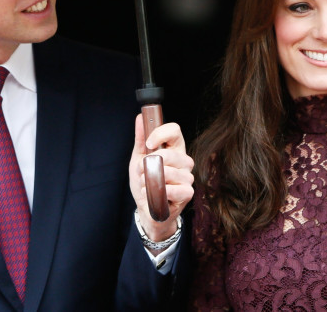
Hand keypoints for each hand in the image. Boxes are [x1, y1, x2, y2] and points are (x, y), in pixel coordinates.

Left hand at [129, 114, 193, 243]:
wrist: (146, 209)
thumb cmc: (145, 182)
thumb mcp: (138, 159)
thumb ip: (141, 139)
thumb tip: (139, 117)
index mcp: (174, 149)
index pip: (175, 130)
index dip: (161, 134)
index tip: (149, 144)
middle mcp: (184, 161)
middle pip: (170, 153)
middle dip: (149, 164)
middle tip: (142, 171)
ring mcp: (187, 177)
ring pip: (169, 172)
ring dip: (150, 180)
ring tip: (146, 185)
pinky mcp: (188, 193)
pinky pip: (174, 189)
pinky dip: (160, 192)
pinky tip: (155, 195)